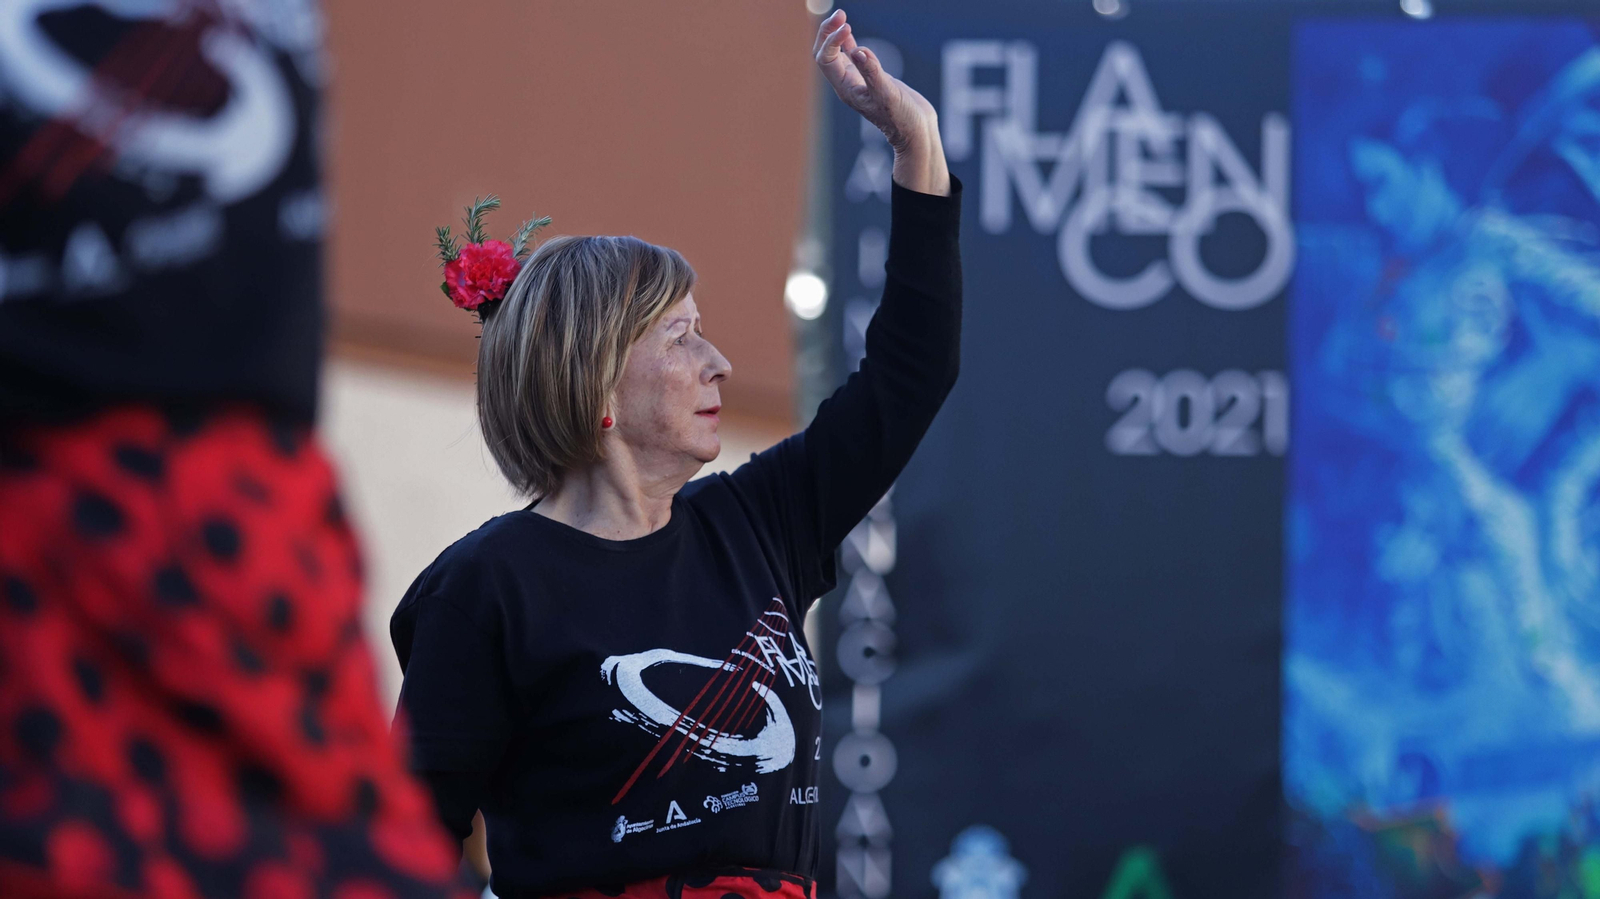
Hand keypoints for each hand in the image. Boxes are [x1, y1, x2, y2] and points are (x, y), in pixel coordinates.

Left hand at [812, 9, 936, 155]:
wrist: (915, 132)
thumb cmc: (902, 119)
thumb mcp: (887, 95)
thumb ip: (872, 73)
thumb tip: (857, 50)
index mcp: (846, 89)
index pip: (826, 59)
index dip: (832, 40)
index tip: (847, 26)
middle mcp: (847, 84)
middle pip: (825, 54)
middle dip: (828, 32)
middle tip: (840, 14)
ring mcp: (858, 80)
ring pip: (837, 53)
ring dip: (835, 34)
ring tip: (842, 16)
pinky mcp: (871, 77)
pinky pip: (853, 56)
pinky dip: (849, 41)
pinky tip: (849, 30)